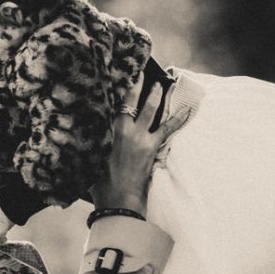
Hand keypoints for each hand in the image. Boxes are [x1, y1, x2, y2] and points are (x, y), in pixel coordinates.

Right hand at [91, 79, 189, 213]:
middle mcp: (124, 130)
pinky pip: (168, 128)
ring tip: (163, 84)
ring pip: (151, 110)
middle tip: (144, 73)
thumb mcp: (90, 159)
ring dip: (158, 96)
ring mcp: (141, 137)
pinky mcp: (152, 147)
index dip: (118, 89)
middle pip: (132, 102)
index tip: (121, 76)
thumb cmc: (100, 183)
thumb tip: (86, 133)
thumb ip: (92, 143)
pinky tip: (188, 109)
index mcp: (106, 131)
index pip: (112, 104)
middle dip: (139, 86)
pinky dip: (178, 118)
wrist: (118, 200)